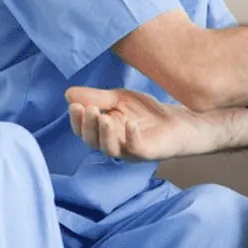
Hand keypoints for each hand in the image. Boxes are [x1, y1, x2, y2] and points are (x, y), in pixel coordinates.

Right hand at [66, 86, 203, 160]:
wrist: (179, 120)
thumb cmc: (147, 112)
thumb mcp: (120, 99)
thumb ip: (97, 97)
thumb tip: (68, 94)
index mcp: (103, 132)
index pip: (83, 130)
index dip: (77, 120)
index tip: (75, 105)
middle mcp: (113, 145)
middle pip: (92, 141)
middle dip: (89, 126)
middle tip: (91, 109)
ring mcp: (129, 151)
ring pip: (109, 149)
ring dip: (105, 134)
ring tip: (105, 117)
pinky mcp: (147, 153)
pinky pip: (135, 148)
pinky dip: (131, 136)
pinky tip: (130, 123)